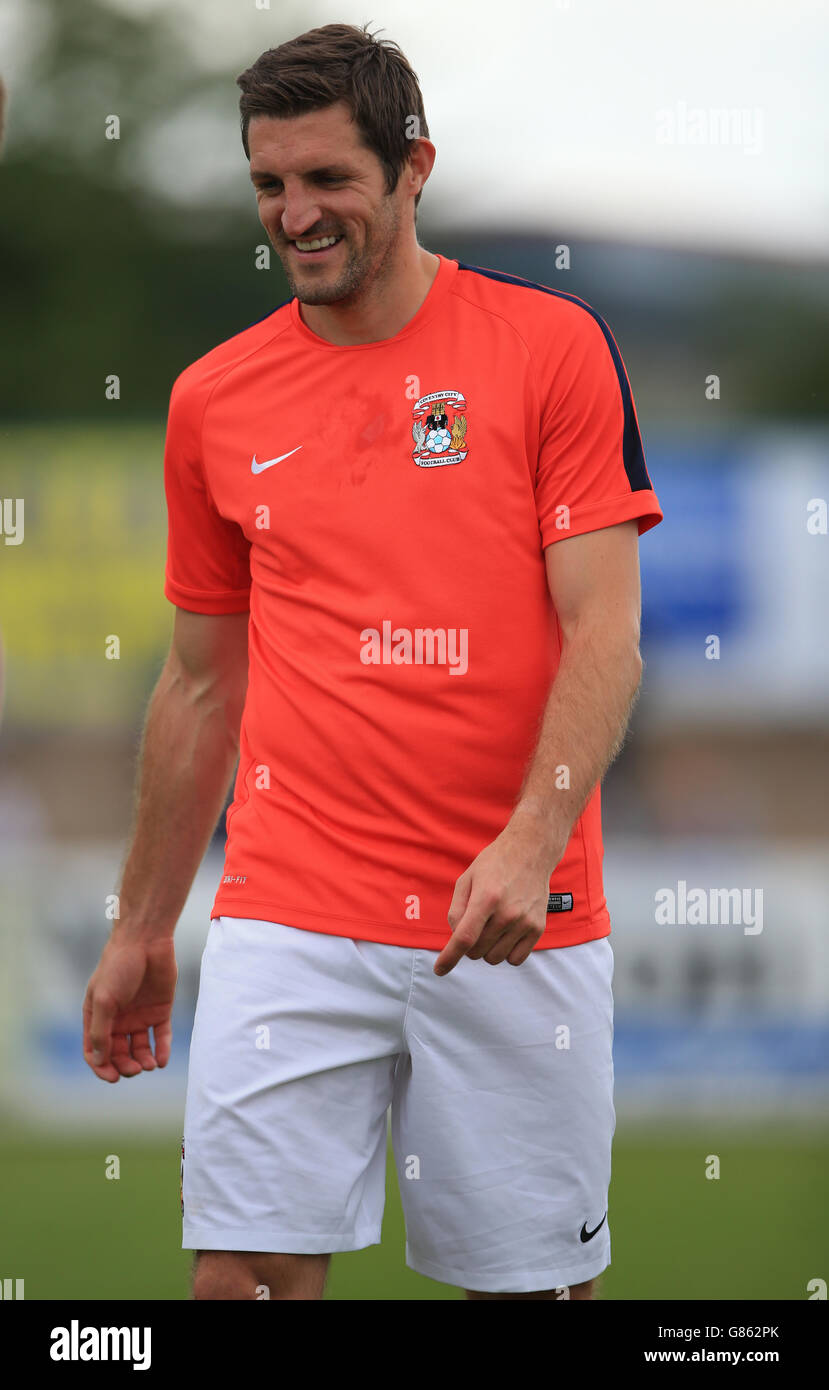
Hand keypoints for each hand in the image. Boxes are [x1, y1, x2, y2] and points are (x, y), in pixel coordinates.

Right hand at [83, 933, 176, 1081]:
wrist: (146, 941)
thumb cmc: (118, 966)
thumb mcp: (103, 1000)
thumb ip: (100, 1031)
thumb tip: (100, 1060)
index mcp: (97, 1016)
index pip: (95, 1051)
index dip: (101, 1067)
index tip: (113, 1077)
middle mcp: (118, 1019)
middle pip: (118, 1054)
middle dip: (125, 1066)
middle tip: (135, 1069)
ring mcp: (139, 1016)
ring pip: (140, 1049)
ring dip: (143, 1061)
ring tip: (149, 1065)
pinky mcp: (160, 1011)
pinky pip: (160, 1037)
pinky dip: (161, 1050)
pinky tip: (161, 1060)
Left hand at [434, 812, 567, 975]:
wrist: (531, 852)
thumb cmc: (494, 864)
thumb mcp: (466, 879)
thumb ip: (456, 910)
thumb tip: (456, 936)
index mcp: (486, 898)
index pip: (465, 937)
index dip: (449, 957)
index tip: (439, 970)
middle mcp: (507, 913)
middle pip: (477, 951)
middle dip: (469, 944)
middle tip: (475, 924)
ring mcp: (525, 922)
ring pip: (494, 958)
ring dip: (487, 949)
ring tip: (491, 927)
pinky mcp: (538, 928)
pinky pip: (516, 959)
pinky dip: (506, 953)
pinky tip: (505, 935)